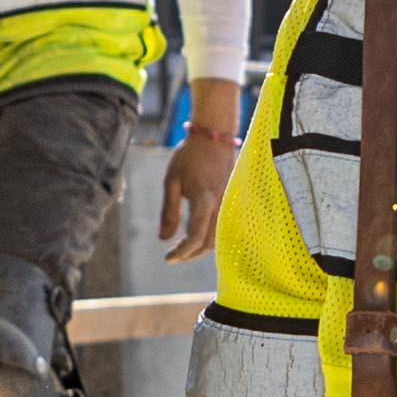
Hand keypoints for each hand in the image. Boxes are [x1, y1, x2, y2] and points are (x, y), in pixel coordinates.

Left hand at [156, 80, 242, 263]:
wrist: (214, 138)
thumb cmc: (189, 157)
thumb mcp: (171, 182)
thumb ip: (169, 212)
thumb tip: (164, 240)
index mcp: (203, 199)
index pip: (195, 236)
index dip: (182, 252)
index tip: (167, 258)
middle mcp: (220, 204)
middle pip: (209, 243)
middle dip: (190, 254)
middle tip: (173, 257)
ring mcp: (229, 204)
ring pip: (219, 238)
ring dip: (201, 249)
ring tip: (182, 249)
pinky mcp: (232, 203)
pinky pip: (223, 228)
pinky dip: (209, 238)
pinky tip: (196, 237)